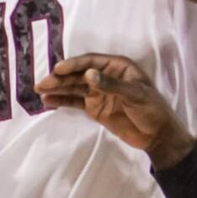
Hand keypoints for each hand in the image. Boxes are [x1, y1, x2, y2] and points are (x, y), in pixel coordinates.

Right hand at [36, 54, 193, 165]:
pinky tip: (48, 101)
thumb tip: (88, 75)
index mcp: (117, 67)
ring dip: (58, 89)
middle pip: (78, 74)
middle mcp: (104, 76)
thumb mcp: (135, 95)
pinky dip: (62, 101)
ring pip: (74, 87)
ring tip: (40, 90)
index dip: (74, 65)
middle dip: (60, 78)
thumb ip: (111, 85)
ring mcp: (98, 93)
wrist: (157, 135)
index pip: (91, 62)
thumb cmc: (152, 109)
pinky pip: (75, 102)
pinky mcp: (95, 108)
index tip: (58, 69)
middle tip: (42, 83)